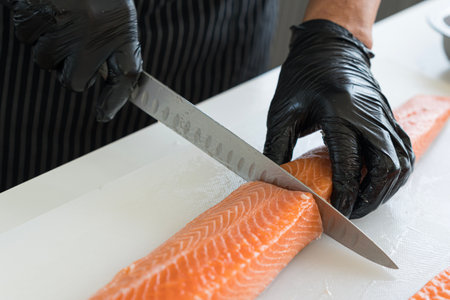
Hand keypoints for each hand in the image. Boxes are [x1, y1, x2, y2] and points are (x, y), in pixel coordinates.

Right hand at [9, 0, 142, 120]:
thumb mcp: (118, 19)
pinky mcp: (33, 13)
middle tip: (75, 44)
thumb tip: (109, 96)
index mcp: (120, 30)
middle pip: (73, 82)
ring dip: (49, 47)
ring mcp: (61, 23)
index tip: (103, 115)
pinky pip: (26, 38)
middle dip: (71, 71)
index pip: (126, 75)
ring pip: (45, 62)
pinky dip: (32, 29)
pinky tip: (46, 9)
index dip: (114, 99)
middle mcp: (93, 31)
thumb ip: (118, 54)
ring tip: (61, 19)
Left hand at [263, 20, 414, 218]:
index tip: (335, 211)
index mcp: (340, 112)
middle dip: (370, 198)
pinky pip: (404, 150)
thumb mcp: (282, 110)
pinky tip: (379, 183)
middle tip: (351, 213)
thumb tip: (274, 179)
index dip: (344, 193)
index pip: (350, 162)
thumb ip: (276, 147)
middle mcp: (368, 115)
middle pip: (385, 167)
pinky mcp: (388, 116)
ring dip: (386, 189)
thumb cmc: (303, 75)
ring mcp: (383, 115)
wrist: (328, 48)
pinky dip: (395, 172)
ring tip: (364, 203)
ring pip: (401, 162)